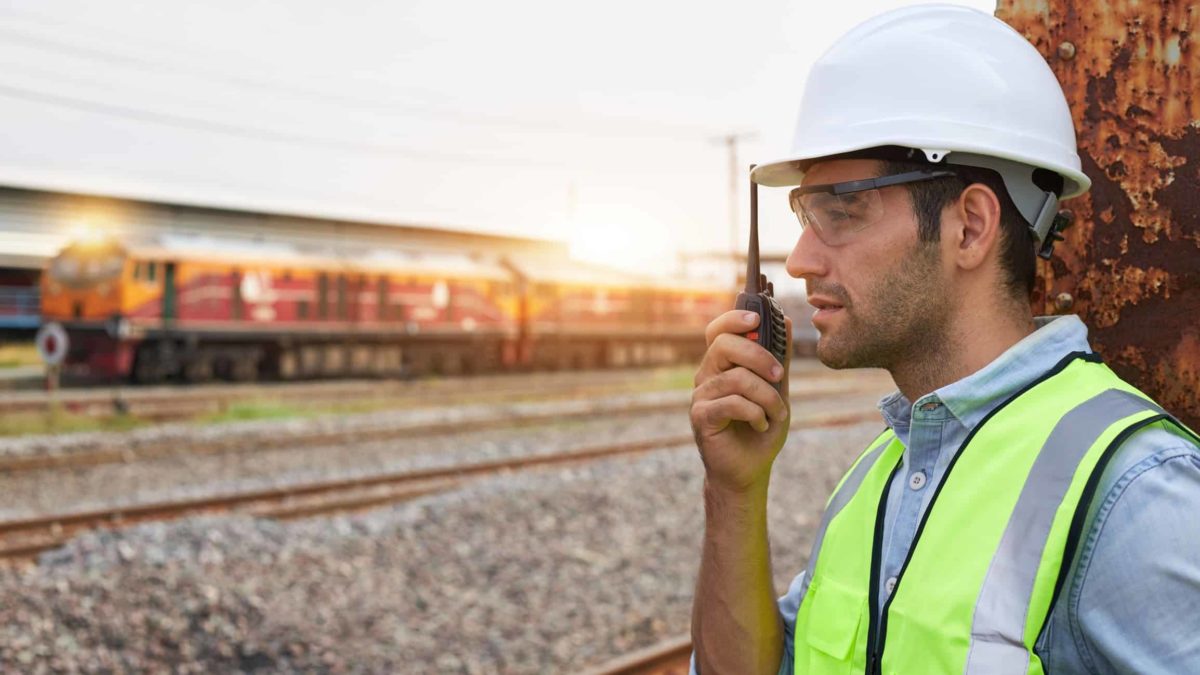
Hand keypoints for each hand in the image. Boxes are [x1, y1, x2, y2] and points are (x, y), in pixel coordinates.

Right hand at [690, 310, 791, 493]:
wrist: (750, 469)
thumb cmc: (761, 428)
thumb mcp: (778, 389)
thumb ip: (779, 357)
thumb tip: (788, 321)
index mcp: (722, 364)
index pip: (718, 330)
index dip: (734, 319)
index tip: (756, 318)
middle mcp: (707, 375)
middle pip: (724, 345)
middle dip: (758, 356)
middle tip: (779, 375)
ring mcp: (701, 395)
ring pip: (736, 378)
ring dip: (766, 396)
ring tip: (777, 414)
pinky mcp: (701, 416)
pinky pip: (732, 403)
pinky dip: (755, 414)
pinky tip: (761, 425)